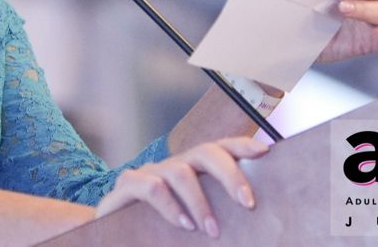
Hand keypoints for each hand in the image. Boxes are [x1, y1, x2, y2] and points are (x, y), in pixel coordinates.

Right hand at [95, 137, 268, 237]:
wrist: (113, 232)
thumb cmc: (156, 226)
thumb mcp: (190, 217)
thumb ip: (211, 214)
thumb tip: (247, 221)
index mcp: (192, 169)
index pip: (219, 148)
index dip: (241, 145)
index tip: (264, 152)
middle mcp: (173, 164)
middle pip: (206, 152)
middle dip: (230, 174)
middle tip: (248, 203)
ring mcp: (150, 172)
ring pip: (181, 172)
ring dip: (201, 203)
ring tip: (212, 230)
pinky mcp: (128, 184)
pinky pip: (153, 189)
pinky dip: (172, 208)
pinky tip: (184, 225)